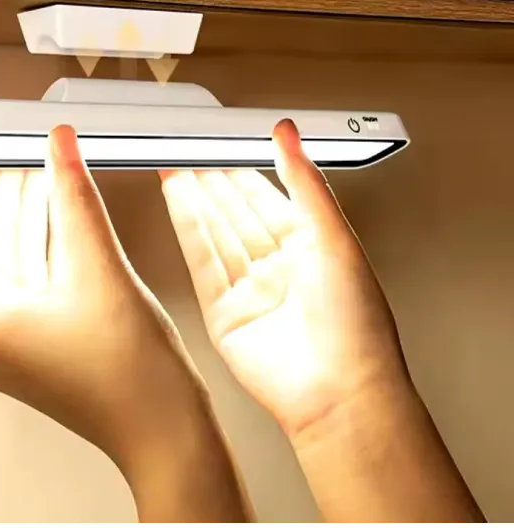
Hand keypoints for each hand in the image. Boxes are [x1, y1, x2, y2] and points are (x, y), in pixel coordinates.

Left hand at [0, 125, 208, 472]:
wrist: (164, 431)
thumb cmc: (135, 376)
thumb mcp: (101, 266)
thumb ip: (75, 196)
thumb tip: (59, 148)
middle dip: (10, 200)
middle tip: (22, 160)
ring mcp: (13, 350)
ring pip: (13, 268)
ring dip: (29, 223)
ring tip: (42, 183)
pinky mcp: (37, 352)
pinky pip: (30, 290)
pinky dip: (43, 254)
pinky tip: (60, 228)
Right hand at [159, 119, 408, 439]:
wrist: (340, 393)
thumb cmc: (355, 324)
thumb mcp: (332, 236)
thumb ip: (304, 182)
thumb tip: (289, 135)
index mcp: (309, 248)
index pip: (267, 198)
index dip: (242, 171)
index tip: (222, 145)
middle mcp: (277, 268)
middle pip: (235, 213)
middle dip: (211, 181)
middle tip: (186, 151)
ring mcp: (248, 290)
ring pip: (215, 232)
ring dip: (194, 198)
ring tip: (172, 167)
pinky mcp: (223, 312)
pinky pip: (201, 261)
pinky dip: (187, 228)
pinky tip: (176, 200)